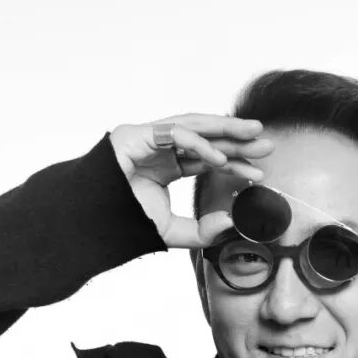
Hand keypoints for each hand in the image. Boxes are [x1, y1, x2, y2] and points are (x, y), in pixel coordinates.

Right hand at [109, 114, 274, 247]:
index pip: (207, 160)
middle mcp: (159, 149)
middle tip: (267, 145)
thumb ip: (201, 231)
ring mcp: (146, 138)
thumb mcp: (170, 231)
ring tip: (254, 133)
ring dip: (226, 128)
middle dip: (238, 141)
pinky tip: (221, 157)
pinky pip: (175, 134)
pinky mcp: (135, 134)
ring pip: (194, 127)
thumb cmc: (123, 224)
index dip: (234, 164)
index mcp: (166, 166)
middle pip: (206, 139)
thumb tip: (233, 222)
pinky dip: (200, 144)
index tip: (259, 173)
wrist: (90, 224)